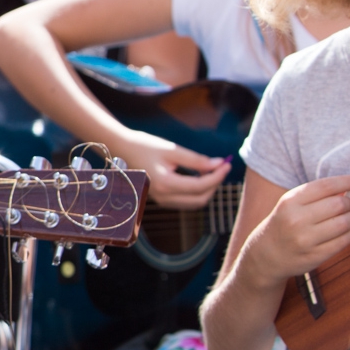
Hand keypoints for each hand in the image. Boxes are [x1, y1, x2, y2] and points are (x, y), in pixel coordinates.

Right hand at [112, 129, 230, 208]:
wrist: (123, 149)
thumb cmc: (145, 146)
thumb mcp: (172, 149)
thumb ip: (196, 159)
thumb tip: (218, 164)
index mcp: (165, 183)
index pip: (199, 186)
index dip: (217, 176)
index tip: (226, 164)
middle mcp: (163, 196)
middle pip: (199, 199)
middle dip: (214, 184)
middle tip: (220, 167)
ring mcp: (161, 200)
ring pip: (193, 203)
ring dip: (206, 189)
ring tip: (211, 171)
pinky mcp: (162, 199)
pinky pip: (185, 201)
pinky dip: (197, 191)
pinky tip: (199, 176)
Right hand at [238, 174, 349, 289]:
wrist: (265, 256)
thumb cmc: (282, 225)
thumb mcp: (289, 205)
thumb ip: (315, 195)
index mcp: (289, 202)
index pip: (325, 186)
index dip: (346, 181)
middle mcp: (296, 220)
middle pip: (339, 204)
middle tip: (349, 204)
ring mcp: (306, 240)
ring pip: (345, 222)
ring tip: (346, 218)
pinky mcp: (315, 255)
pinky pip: (345, 240)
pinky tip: (343, 232)